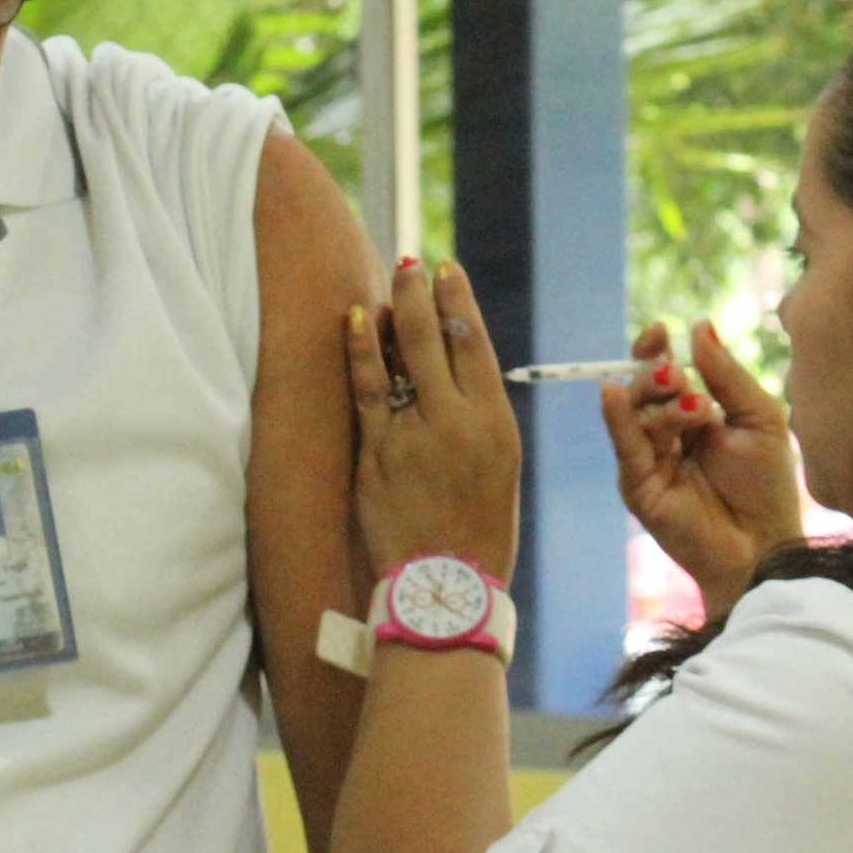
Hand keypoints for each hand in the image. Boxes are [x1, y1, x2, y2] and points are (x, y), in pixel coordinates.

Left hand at [344, 260, 519, 581]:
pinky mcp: (375, 454)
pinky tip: (354, 319)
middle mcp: (457, 422)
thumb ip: (478, 418)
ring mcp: (413, 435)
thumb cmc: (477, 531)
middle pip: (435, 336)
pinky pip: (366, 390)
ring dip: (392, 307)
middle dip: (420, 291)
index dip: (458, 300)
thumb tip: (453, 370)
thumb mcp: (499, 468)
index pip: (475, 343)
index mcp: (496, 424)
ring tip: (389, 279)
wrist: (445, 589)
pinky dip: (359, 349)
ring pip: (400, 353)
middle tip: (410, 263)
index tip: (446, 270)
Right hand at [600, 318, 802, 617]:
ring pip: (636, 413)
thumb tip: (700, 324)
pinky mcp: (638, 486)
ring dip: (660, 401)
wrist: (764, 544)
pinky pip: (623, 445)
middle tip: (680, 377)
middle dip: (656, 374)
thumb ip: (727, 374)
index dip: (654, 349)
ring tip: (697, 409)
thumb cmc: (767, 486)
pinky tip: (612, 393)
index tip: (661, 329)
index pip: (661, 374)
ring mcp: (648, 461)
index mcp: (692, 416)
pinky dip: (616, 418)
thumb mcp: (758, 417)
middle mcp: (665, 435)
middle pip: (642, 389)